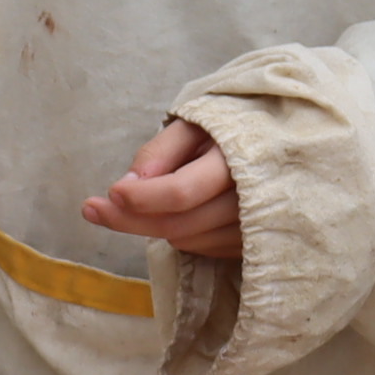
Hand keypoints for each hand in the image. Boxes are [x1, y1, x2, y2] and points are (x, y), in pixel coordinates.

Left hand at [80, 119, 242, 259]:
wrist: (283, 145)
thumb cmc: (231, 129)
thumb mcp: (196, 124)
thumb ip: (160, 151)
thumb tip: (128, 185)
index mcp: (238, 160)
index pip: (181, 192)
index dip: (142, 197)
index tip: (110, 193)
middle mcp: (252, 200)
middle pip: (178, 224)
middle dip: (130, 218)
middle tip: (92, 209)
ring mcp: (258, 229)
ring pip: (187, 240)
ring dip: (157, 224)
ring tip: (152, 198)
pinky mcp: (255, 246)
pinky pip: (203, 250)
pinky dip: (181, 234)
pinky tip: (180, 212)